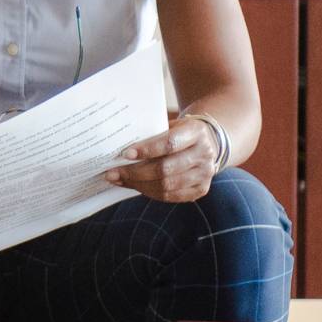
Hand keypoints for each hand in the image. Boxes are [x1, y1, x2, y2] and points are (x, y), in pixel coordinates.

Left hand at [105, 112, 224, 204]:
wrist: (208, 142)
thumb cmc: (180, 132)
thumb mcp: (171, 124)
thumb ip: (153, 134)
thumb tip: (121, 148)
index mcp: (196, 132)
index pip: (170, 144)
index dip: (147, 150)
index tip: (125, 154)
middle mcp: (204, 154)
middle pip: (166, 169)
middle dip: (136, 173)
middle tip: (113, 172)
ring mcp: (204, 174)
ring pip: (167, 186)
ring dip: (139, 185)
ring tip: (119, 180)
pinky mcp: (200, 189)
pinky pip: (171, 196)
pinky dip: (150, 192)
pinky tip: (135, 186)